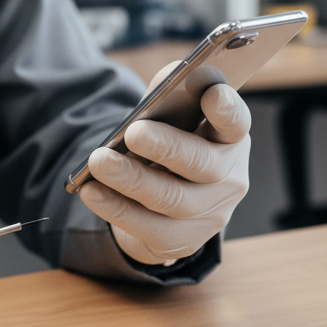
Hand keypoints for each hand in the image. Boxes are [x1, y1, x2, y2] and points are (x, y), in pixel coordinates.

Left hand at [79, 65, 250, 264]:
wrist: (160, 198)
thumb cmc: (168, 143)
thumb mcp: (171, 116)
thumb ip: (170, 94)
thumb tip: (165, 85)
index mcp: (230, 138)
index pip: (235, 122)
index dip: (226, 108)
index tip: (211, 92)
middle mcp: (229, 178)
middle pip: (201, 164)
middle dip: (166, 147)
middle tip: (132, 132)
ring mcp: (210, 214)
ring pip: (171, 199)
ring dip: (131, 180)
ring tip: (97, 162)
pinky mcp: (184, 241)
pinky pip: (149, 228)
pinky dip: (116, 209)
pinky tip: (91, 191)